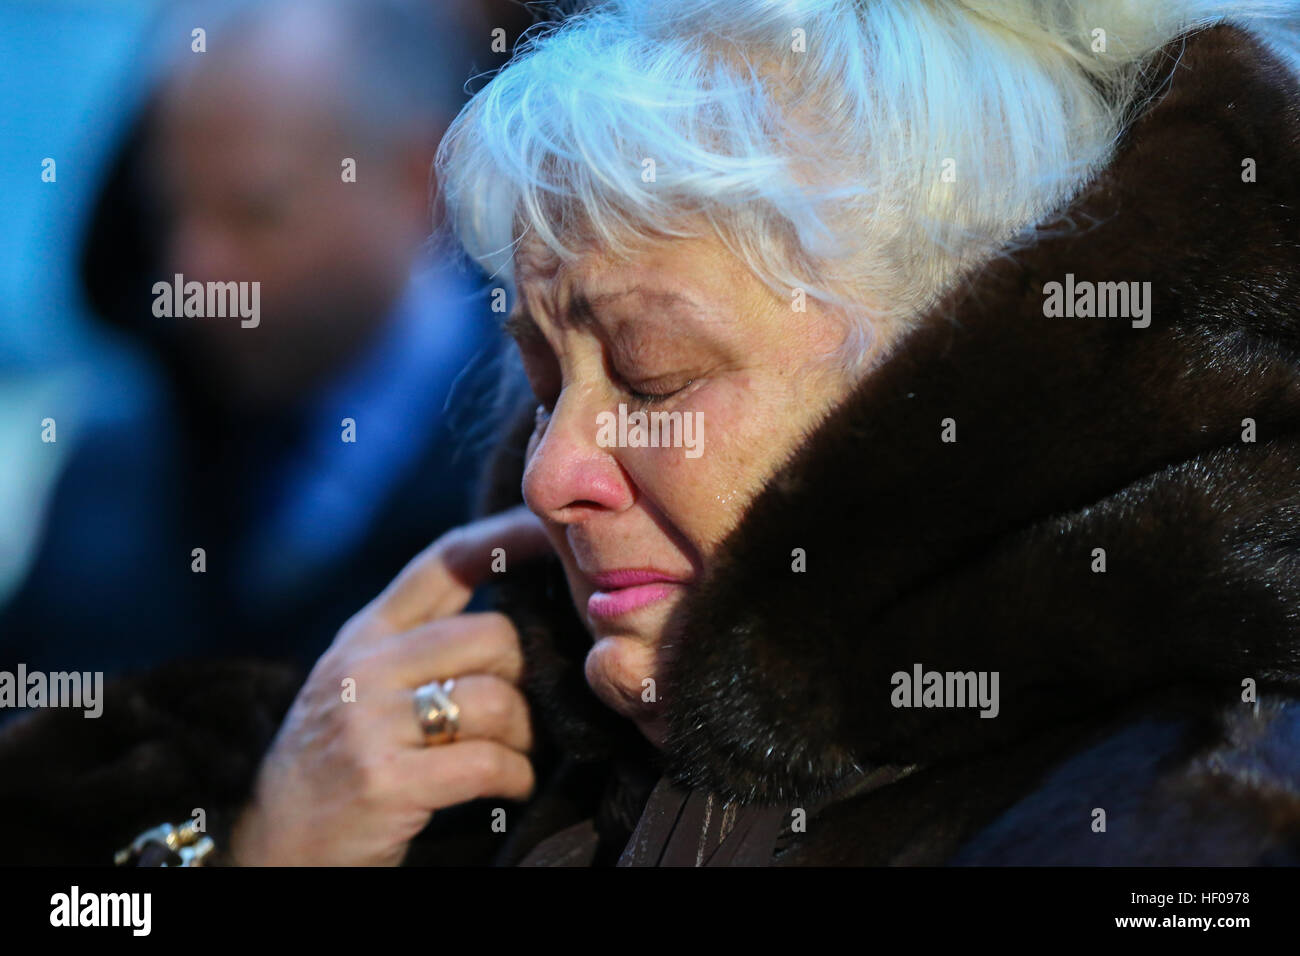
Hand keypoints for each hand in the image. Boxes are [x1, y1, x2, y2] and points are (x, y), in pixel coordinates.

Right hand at [228, 506, 551, 865]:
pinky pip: (488, 762)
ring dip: (525, 735)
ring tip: (518, 754)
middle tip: (527, 710)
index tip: (554, 534)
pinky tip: (513, 786)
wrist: (270, 843)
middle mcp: (364, 666)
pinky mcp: (385, 781)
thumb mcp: (360, 680)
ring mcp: (369, 723)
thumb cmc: (337, 760)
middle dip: (526, 676)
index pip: (444, 563)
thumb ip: (420, 640)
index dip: (506, 539)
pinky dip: (517, 776)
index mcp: (365, 632)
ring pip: (497, 700)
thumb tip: (515, 616)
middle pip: (494, 636)